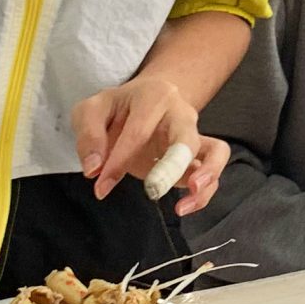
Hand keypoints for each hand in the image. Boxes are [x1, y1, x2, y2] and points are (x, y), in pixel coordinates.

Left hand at [70, 75, 228, 215]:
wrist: (144, 101)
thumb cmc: (117, 109)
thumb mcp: (91, 111)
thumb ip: (88, 136)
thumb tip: (94, 169)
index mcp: (154, 96)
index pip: (138, 132)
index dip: (118, 163)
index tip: (101, 187)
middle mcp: (182, 113)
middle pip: (186, 138)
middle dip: (171, 167)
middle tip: (153, 190)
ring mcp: (194, 135)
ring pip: (216, 152)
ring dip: (206, 176)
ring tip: (185, 204)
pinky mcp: (199, 156)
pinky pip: (213, 171)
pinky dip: (205, 192)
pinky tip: (185, 207)